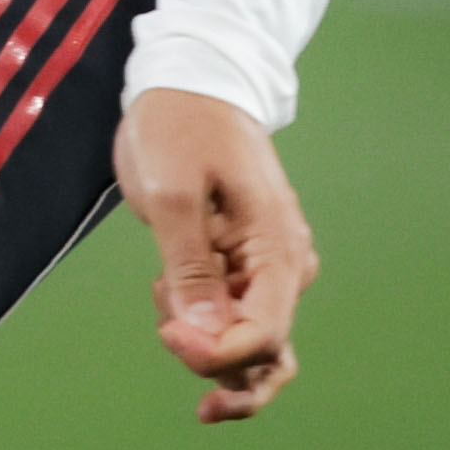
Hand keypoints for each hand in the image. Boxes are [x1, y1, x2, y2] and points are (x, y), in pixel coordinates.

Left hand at [117, 86, 318, 422]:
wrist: (190, 86)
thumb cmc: (180, 128)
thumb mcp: (172, 192)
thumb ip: (190, 267)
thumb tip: (204, 336)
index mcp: (277, 249)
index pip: (263, 337)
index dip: (214, 355)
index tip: (167, 332)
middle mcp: (285, 267)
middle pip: (265, 354)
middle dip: (213, 363)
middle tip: (164, 328)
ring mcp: (268, 269)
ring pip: (251, 345)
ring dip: (203, 343)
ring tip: (164, 287)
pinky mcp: (246, 267)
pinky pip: (233, 320)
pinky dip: (200, 324)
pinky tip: (170, 289)